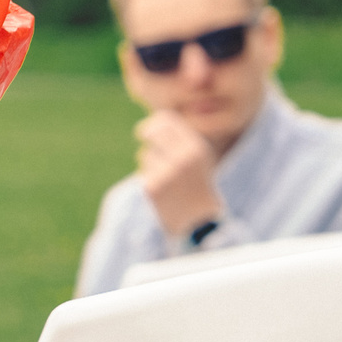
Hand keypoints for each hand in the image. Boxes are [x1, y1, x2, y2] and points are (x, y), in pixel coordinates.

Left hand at [134, 110, 224, 242]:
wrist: (199, 220)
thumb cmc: (198, 184)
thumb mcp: (197, 158)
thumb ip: (180, 139)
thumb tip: (152, 123)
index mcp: (196, 148)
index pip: (168, 121)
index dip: (156, 121)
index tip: (151, 125)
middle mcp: (182, 158)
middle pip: (153, 132)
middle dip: (146, 132)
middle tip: (142, 134)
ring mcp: (166, 172)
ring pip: (146, 153)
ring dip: (151, 161)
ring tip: (168, 176)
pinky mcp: (152, 186)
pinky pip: (144, 171)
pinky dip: (150, 176)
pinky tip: (163, 188)